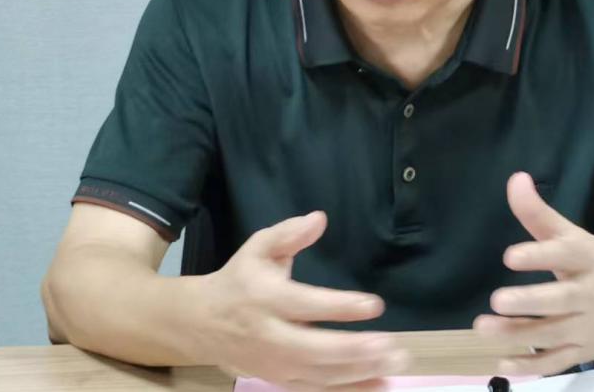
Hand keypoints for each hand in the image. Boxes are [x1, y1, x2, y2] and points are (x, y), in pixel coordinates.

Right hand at [194, 211, 408, 390]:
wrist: (200, 323)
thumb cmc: (239, 280)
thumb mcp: (257, 247)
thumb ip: (288, 233)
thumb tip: (320, 219)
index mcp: (266, 298)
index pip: (307, 305)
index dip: (341, 306)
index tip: (374, 305)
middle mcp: (270, 335)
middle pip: (314, 350)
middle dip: (355, 351)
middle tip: (391, 347)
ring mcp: (274, 364)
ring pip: (319, 375)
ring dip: (359, 373)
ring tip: (393, 365)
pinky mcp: (279, 381)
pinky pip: (316, 391)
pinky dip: (348, 390)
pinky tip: (378, 385)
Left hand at [473, 173, 593, 375]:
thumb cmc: (592, 264)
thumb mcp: (571, 235)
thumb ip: (539, 212)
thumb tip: (515, 178)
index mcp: (589, 259)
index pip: (565, 256)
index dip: (539, 256)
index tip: (510, 256)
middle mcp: (591, 294)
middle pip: (561, 300)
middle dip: (530, 302)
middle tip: (497, 300)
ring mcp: (588, 327)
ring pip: (554, 334)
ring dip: (518, 335)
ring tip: (484, 328)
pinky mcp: (584, 353)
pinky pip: (557, 363)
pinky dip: (531, 367)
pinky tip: (502, 363)